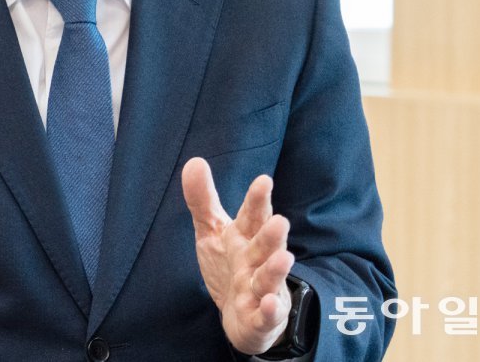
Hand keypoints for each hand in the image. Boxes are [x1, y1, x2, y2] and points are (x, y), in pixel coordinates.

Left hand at [181, 157, 293, 355]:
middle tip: (280, 221)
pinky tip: (270, 304)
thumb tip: (194, 161)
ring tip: (285, 258)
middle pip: (264, 246)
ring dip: (276, 270)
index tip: (263, 180)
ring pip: (269, 279)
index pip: (252, 216)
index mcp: (246, 237)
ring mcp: (260, 290)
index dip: (257, 200)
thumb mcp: (212, 230)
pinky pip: (266, 316)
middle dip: (272, 235)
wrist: (240, 315)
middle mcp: (256, 261)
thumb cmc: (230, 265)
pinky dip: (270, 311)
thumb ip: (203, 199)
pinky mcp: (260, 318)